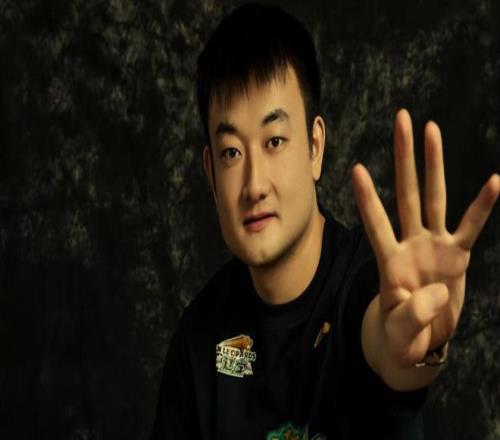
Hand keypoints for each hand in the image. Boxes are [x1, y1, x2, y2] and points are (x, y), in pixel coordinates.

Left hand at [352, 109, 498, 367]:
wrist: (418, 340)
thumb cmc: (400, 333)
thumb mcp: (400, 331)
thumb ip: (413, 314)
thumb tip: (436, 292)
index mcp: (389, 260)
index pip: (376, 223)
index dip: (368, 198)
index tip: (356, 169)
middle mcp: (410, 244)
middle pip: (406, 194)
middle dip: (403, 158)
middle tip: (400, 120)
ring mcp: (433, 245)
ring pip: (434, 198)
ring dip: (433, 164)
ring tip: (431, 130)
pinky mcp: (457, 255)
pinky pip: (472, 227)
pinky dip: (483, 206)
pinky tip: (494, 181)